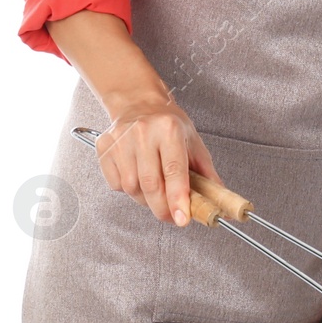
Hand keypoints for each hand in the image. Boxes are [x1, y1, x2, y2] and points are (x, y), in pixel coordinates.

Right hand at [95, 94, 219, 226]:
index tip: (182, 219)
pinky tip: (137, 177)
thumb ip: (206, 172)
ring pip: (131, 188)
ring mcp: (120, 140)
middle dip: (162, 208)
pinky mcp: (103, 148)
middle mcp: (142, 133)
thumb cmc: (168, 124)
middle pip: (150, 185)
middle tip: (172, 216)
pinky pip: (115, 184)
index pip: (174, 171)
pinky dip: (128, 190)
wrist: (138, 103)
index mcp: (169, 129)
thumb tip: (217, 199)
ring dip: (146, 200)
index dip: (178, 198)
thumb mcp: (193, 142)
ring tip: (156, 190)